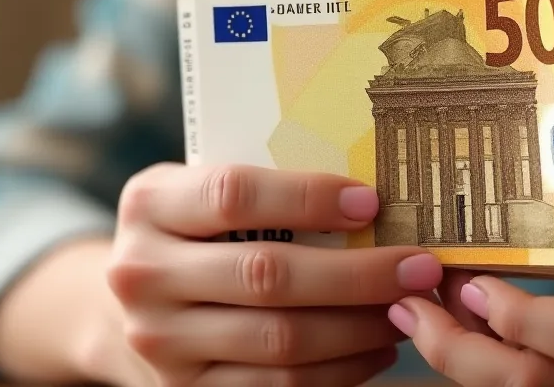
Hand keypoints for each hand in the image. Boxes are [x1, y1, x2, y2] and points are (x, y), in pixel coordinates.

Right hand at [90, 163, 443, 385]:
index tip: (371, 203)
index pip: (234, 194)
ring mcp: (161, 341)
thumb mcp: (204, 192)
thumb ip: (267, 186)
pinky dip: (341, 369)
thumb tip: (374, 197)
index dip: (308, 197)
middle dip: (359, 273)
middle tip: (418, 267)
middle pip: (268, 274)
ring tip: (406, 308)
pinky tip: (376, 348)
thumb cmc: (195, 231)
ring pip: (281, 339)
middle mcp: (143, 274)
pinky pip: (280, 385)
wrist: (136, 303)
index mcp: (151, 204)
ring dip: (359, 326)